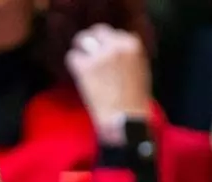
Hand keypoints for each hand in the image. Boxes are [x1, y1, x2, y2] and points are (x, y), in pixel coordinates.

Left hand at [65, 24, 152, 145]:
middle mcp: (116, 45)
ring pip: (82, 40)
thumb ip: (128, 56)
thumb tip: (114, 50)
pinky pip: (72, 57)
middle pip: (97, 31)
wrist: (125, 121)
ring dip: (80, 50)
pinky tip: (77, 75)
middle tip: (86, 52)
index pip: (115, 33)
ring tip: (81, 63)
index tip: (103, 52)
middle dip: (91, 41)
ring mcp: (100, 55)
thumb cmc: (135, 102)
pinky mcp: (85, 67)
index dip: (107, 43)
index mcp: (132, 45)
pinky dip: (73, 65)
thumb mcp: (139, 70)